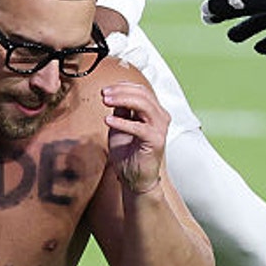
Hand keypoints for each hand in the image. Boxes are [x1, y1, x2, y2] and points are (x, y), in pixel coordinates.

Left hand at [102, 79, 169, 193]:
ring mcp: (160, 128)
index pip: (142, 90)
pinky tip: (108, 120)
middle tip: (104, 94)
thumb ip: (120, 111)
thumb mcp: (120, 126)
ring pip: (144, 105)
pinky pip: (139, 127)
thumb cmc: (128, 154)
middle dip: (121, 91)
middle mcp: (160, 117)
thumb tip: (113, 94)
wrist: (135, 179)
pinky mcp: (155, 141)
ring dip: (122, 100)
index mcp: (154, 112)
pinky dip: (122, 122)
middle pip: (143, 94)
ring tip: (106, 101)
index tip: (105, 90)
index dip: (123, 86)